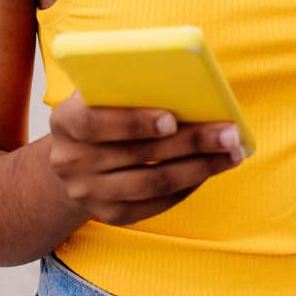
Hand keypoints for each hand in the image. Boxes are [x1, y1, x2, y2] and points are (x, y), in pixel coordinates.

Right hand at [46, 92, 247, 226]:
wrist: (73, 160)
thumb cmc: (100, 113)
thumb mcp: (100, 93)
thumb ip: (125, 85)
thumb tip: (183, 81)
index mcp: (64, 120)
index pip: (94, 123)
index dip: (133, 122)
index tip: (171, 119)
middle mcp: (70, 161)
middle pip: (137, 154)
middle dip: (190, 142)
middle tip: (229, 133)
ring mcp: (88, 192)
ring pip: (153, 182)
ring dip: (199, 167)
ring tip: (231, 154)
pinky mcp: (110, 214)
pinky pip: (156, 203)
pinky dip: (188, 186)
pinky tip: (210, 169)